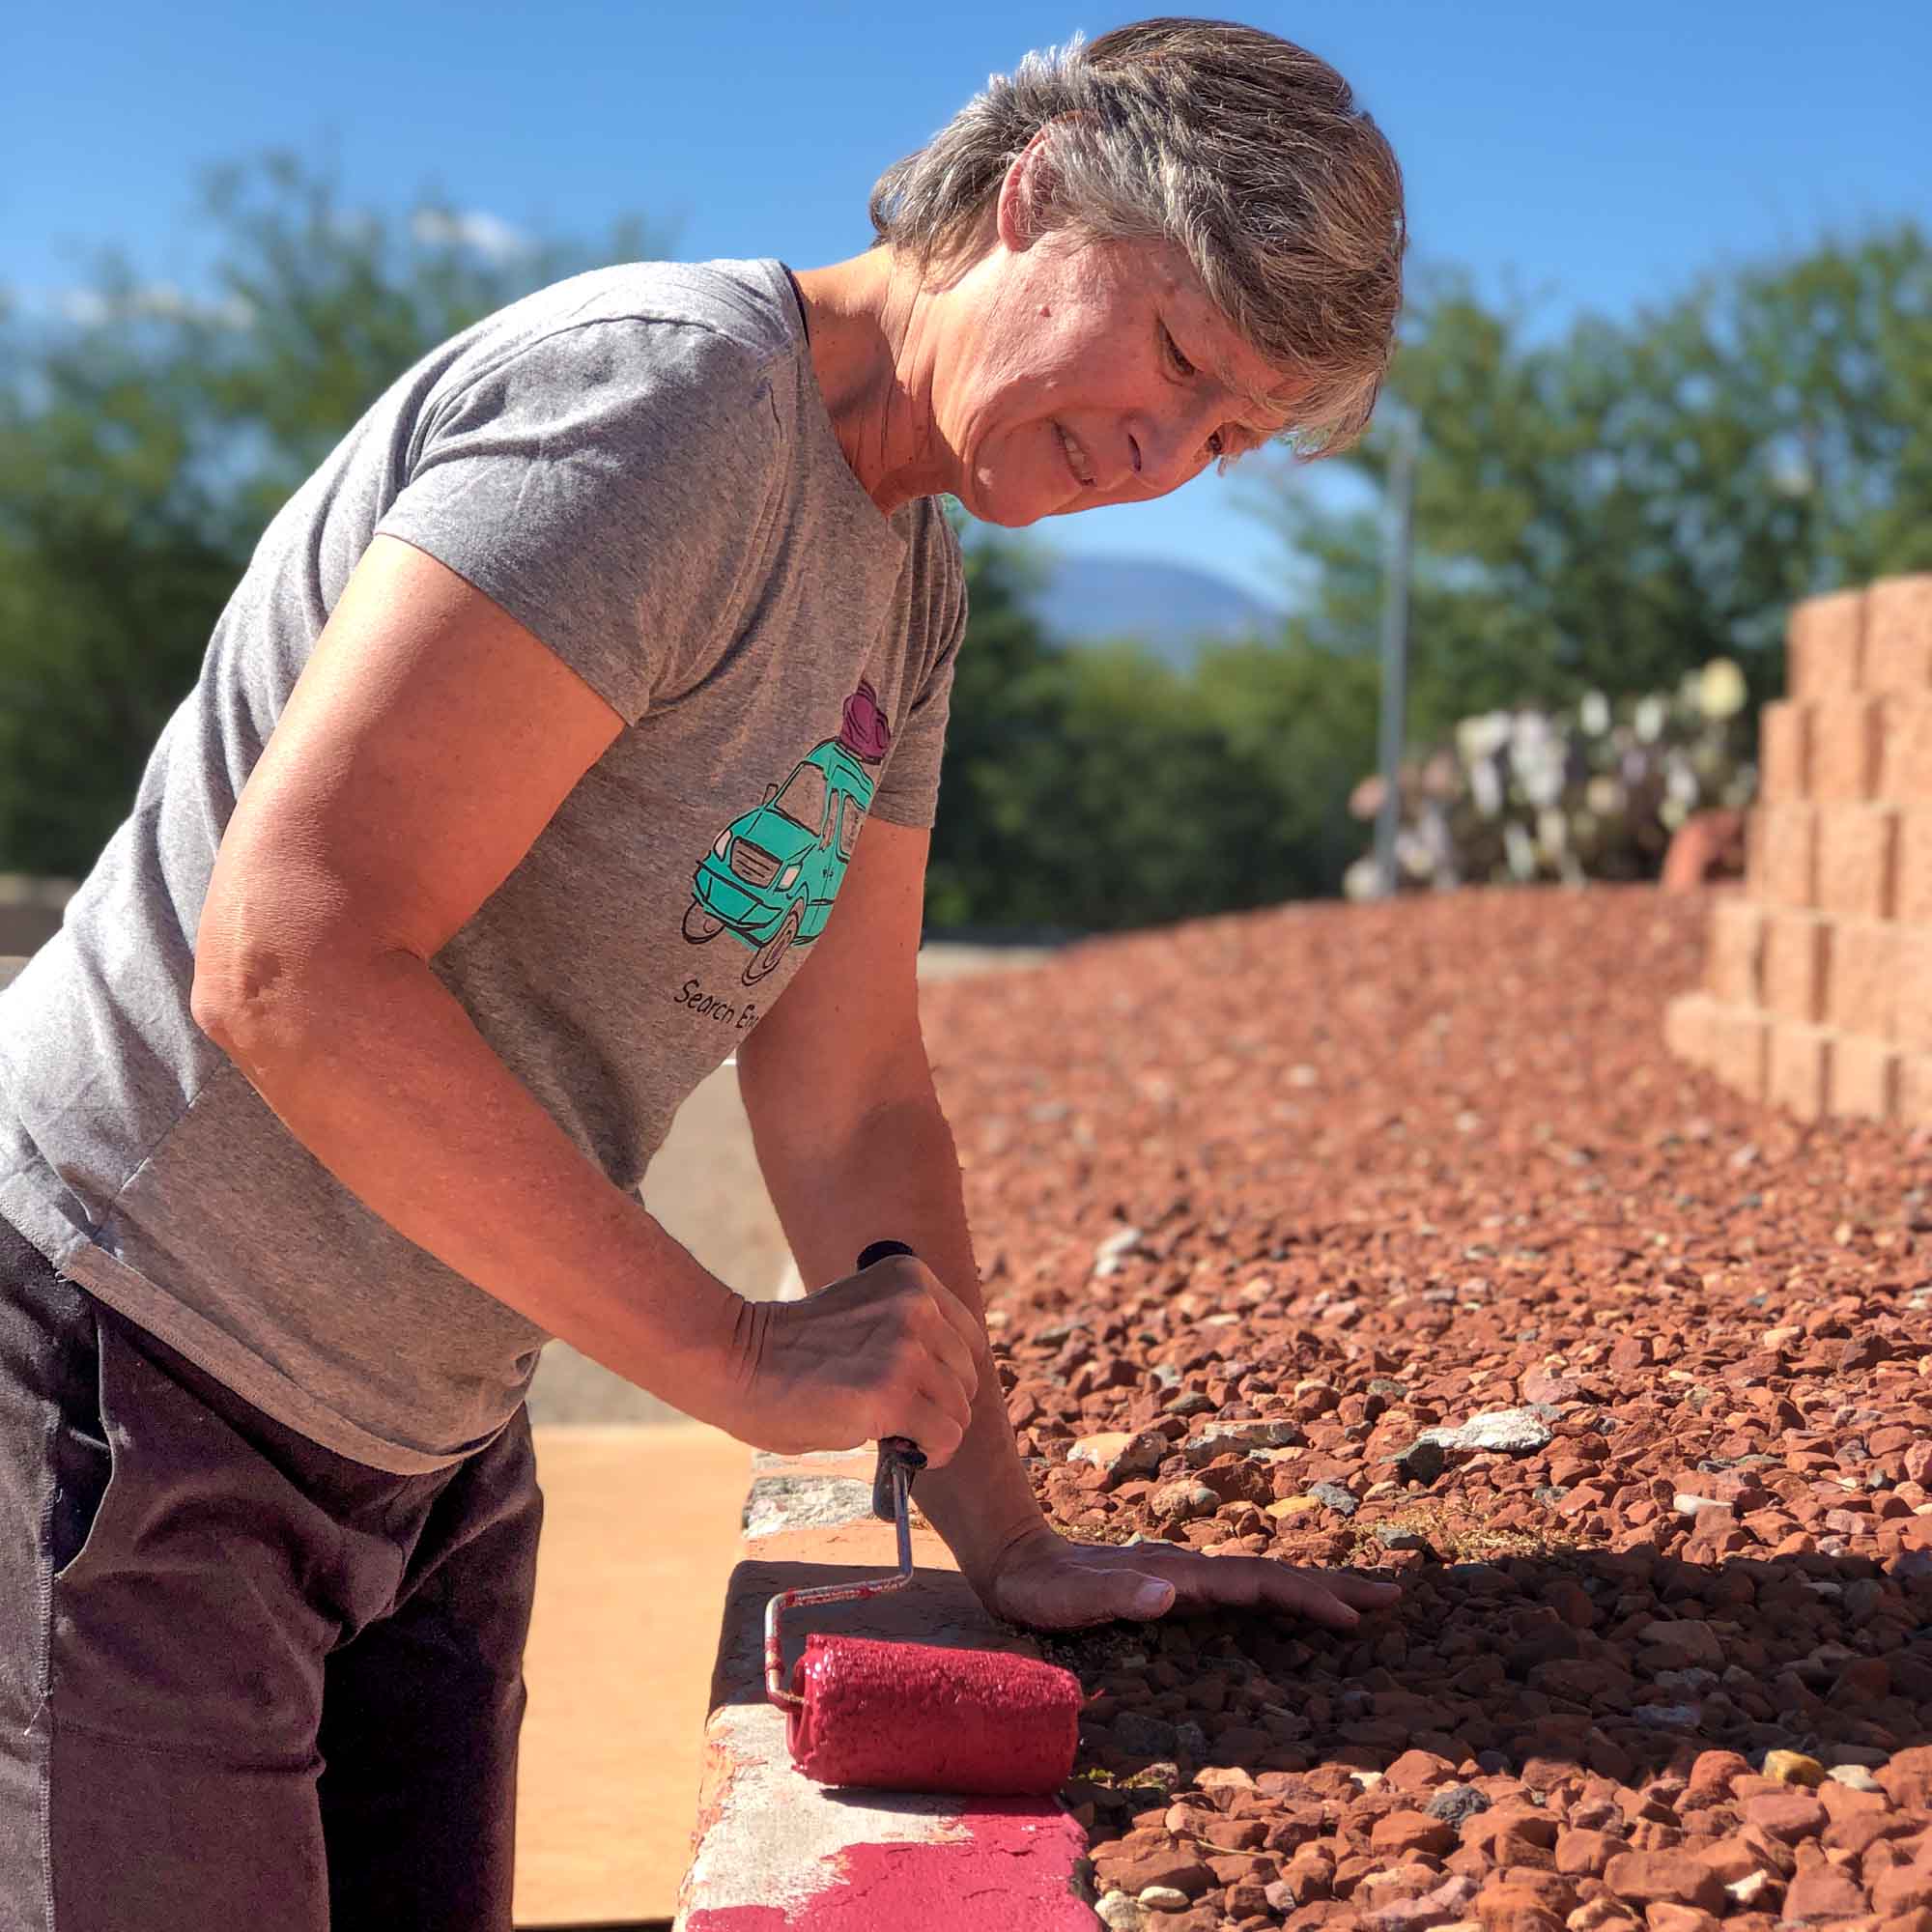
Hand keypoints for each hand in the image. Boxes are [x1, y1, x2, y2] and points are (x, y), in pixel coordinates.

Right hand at [720, 1250, 983, 1464]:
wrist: (737, 1361)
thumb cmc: (790, 1348)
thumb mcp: (864, 1316)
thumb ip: (905, 1333)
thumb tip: (944, 1386)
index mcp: (911, 1278)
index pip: (966, 1337)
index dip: (948, 1373)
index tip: (923, 1392)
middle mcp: (916, 1307)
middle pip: (966, 1376)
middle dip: (941, 1405)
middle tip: (904, 1419)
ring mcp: (907, 1350)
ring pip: (958, 1410)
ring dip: (932, 1431)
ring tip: (894, 1434)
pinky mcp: (893, 1395)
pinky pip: (944, 1438)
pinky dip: (930, 1454)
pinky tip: (904, 1452)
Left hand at [973, 1523, 1401, 1631]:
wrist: (1017, 1558)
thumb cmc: (1042, 1589)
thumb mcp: (1071, 1600)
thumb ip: (1119, 1597)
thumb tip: (1175, 1594)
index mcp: (1178, 1573)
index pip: (1255, 1583)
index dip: (1303, 1597)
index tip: (1350, 1615)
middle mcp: (1191, 1569)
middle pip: (1273, 1573)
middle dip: (1331, 1584)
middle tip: (1393, 1594)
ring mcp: (1186, 1575)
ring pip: (1263, 1578)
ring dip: (1313, 1586)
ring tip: (1363, 1597)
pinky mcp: (1177, 1587)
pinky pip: (1242, 1589)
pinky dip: (1281, 1594)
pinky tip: (1293, 1605)